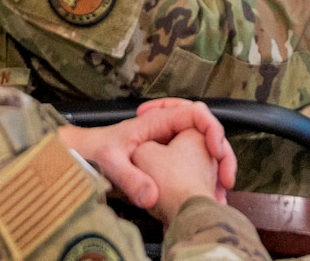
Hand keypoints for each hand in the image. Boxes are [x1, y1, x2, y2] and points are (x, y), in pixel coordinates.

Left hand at [59, 98, 233, 219]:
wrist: (82, 155)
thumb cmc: (95, 151)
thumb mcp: (110, 164)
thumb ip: (130, 179)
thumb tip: (152, 197)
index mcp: (158, 120)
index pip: (196, 112)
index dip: (212, 129)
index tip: (217, 152)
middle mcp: (169, 127)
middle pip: (207, 130)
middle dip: (223, 152)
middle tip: (227, 179)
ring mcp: (171, 141)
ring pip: (205, 147)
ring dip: (218, 167)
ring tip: (221, 191)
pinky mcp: (170, 157)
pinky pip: (196, 160)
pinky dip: (206, 175)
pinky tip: (209, 194)